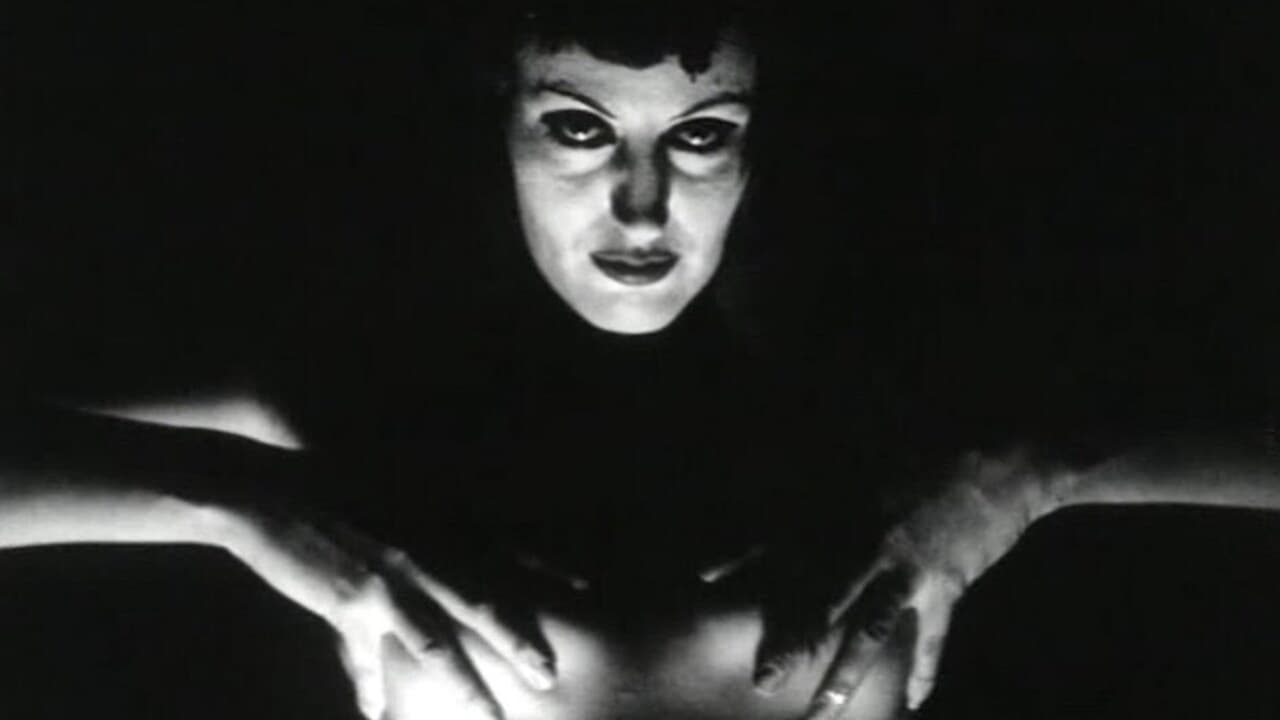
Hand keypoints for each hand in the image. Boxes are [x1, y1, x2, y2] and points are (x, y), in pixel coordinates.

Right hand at [218, 508, 554, 719]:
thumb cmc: (335, 483)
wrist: (269, 490)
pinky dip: (369, 686)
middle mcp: (420, 554)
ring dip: (465, 685)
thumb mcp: (395, 488)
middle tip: (550, 677)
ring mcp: (385, 583)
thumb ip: (431, 513)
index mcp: (436, 523)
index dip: (546, 569)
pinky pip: (363, 656)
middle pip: (482, 606)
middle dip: (519, 643)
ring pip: (434, 645)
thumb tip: (459, 523)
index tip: (585, 590)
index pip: (504, 549)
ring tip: (489, 717)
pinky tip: (376, 715)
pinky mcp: (345, 604)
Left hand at [744, 447, 1073, 718]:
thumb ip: (828, 482)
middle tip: (762, 681)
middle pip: (820, 601)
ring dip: (847, 674)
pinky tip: (916, 703)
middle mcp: (867, 543)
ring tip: (823, 711)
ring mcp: (907, 569)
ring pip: (870, 631)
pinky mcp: (946, 585)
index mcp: (843, 510)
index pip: (783, 538)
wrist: (1000, 462)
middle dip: (790, 642)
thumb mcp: (869, 461)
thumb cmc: (928, 456)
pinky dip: (925, 670)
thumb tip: (786, 490)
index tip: (702, 577)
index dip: (740, 555)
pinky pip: (932, 638)